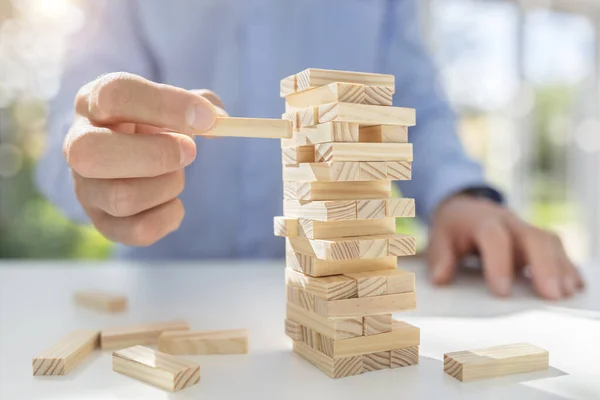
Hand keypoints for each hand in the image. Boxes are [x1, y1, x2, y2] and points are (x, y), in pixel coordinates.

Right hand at [64, 72, 223, 245]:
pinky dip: (170, 216)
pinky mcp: (102, 223)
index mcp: (92, 101)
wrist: (134, 160)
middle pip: (92, 153)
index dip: (165, 105)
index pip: (113, 94)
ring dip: (168, 186)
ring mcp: (84, 189)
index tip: (206, 119)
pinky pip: (139, 230)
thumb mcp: (173, 103)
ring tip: (176, 174)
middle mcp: (76, 145)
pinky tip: (172, 201)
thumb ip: (200, 104)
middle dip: (157, 155)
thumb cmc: (155, 126)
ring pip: (122, 198)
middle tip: (190, 151)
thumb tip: (215, 120)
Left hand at [427, 194, 583, 298]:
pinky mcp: (537, 238)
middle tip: (550, 295)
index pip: (494, 238)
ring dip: (561, 268)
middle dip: (544, 266)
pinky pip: (557, 248)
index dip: (499, 263)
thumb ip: (441, 258)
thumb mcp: (439, 237)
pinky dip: (567, 267)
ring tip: (566, 295)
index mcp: (483, 220)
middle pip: (533, 237)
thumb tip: (440, 279)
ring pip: (550, 242)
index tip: (501, 292)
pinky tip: (573, 286)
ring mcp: (526, 229)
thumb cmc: (454, 226)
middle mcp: (509, 222)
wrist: (465, 206)